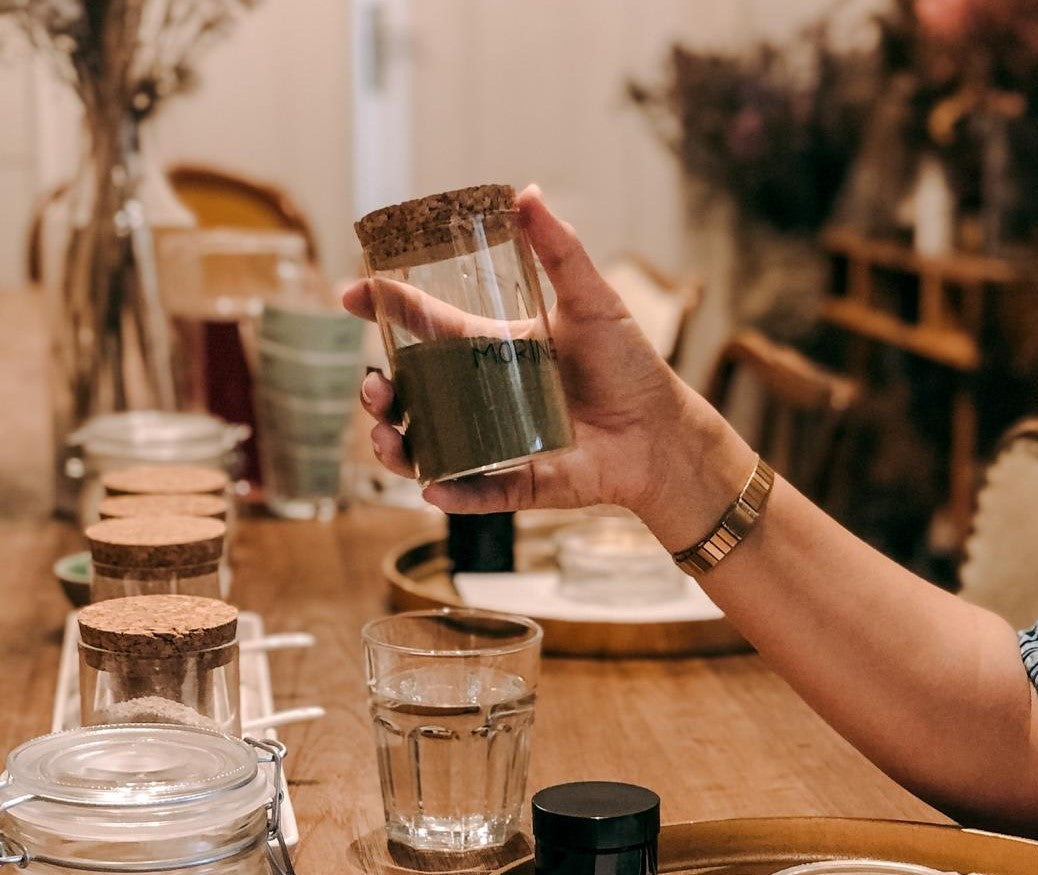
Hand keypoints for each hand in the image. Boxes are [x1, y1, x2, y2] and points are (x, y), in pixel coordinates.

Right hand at [342, 185, 721, 524]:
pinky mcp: (522, 482)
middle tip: (373, 384)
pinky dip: (454, 496)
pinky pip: (479, 494)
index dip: (387, 309)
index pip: (428, 328)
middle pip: (415, 396)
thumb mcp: (592, 301)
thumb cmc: (629, 364)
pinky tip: (433, 490)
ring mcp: (498, 443)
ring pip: (430, 450)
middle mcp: (485, 399)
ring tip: (385, 435)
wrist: (663, 429)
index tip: (351, 294)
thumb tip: (526, 192)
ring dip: (396, 448)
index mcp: (493, 351)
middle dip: (380, 391)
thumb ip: (559, 251)